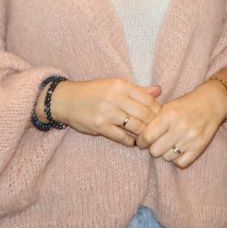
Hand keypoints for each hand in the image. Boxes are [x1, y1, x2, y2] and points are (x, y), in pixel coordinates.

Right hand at [45, 78, 161, 146]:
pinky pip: (122, 137)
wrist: (66, 100)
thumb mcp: (115, 86)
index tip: (160, 117)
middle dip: (153, 124)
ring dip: (143, 134)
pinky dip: (130, 141)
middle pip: (145, 114)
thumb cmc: (93, 92)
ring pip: (135, 126)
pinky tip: (132, 141)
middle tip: (156, 130)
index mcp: (121, 85)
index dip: (157, 110)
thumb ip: (137, 90)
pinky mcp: (100, 126)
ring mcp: (108, 113)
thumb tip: (159, 90)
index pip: (148, 99)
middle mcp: (115, 98)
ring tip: (146, 137)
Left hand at [135, 79, 226, 167]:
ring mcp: (191, 139)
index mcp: (169, 115)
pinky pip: (180, 162)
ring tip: (169, 144)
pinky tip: (178, 149)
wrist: (211, 103)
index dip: (141, 141)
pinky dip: (177, 158)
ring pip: (167, 157)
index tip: (142, 140)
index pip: (147, 136)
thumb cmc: (185, 105)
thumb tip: (134, 131)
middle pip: (155, 150)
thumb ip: (152, 117)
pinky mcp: (199, 148)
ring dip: (165, 153)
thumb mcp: (168, 106)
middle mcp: (180, 127)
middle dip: (153, 147)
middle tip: (156, 142)